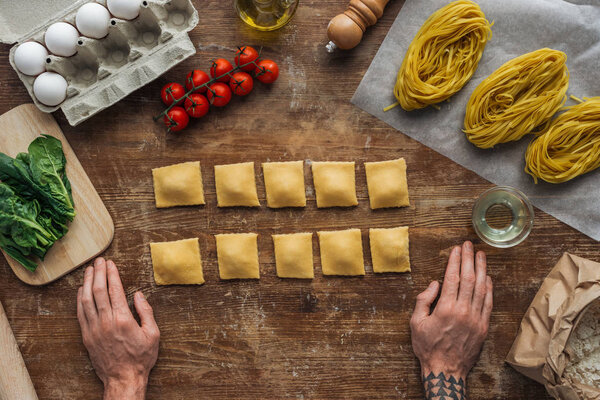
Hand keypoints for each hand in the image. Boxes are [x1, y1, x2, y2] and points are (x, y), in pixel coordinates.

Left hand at [77, 258, 159, 399]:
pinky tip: (81, 290)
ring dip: (86, 282)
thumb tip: (139, 295)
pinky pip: (80, 313)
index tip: (111, 263)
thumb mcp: (152, 334)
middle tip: (99, 261)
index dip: (112, 274)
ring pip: (86, 300)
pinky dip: (79, 299)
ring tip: (88, 270)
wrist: (123, 379)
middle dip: (98, 273)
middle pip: (98, 291)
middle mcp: (106, 322)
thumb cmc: (140, 358)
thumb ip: (146, 312)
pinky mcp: (87, 336)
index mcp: (123, 319)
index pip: (115, 290)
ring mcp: (94, 329)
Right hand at [410, 241, 491, 397]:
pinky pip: (488, 303)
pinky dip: (489, 288)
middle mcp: (463, 311)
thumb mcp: (416, 323)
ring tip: (481, 255)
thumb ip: (423, 300)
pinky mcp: (483, 327)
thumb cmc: (428, 347)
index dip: (455, 261)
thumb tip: (434, 284)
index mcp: (445, 308)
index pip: (452, 278)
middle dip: (469, 259)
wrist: (446, 371)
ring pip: (481, 288)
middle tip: (469, 245)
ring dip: (482, 269)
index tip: (456, 249)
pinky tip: (488, 278)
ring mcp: (476, 319)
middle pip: (469, 278)